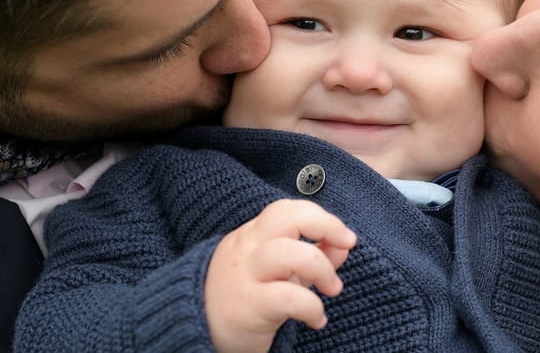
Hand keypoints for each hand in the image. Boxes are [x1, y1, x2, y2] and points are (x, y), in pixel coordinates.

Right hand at [205, 199, 356, 352]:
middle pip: (287, 216)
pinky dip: (313, 307)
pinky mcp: (249, 305)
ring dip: (322, 269)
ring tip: (331, 289)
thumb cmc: (239, 298)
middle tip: (346, 243)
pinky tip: (316, 319)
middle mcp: (248, 248)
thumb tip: (342, 245)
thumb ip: (310, 256)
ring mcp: (246, 275)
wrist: (193, 329)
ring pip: (289, 252)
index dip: (322, 218)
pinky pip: (289, 297)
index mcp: (252, 235)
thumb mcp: (277, 273)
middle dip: (325, 225)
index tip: (345, 237)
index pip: (288, 210)